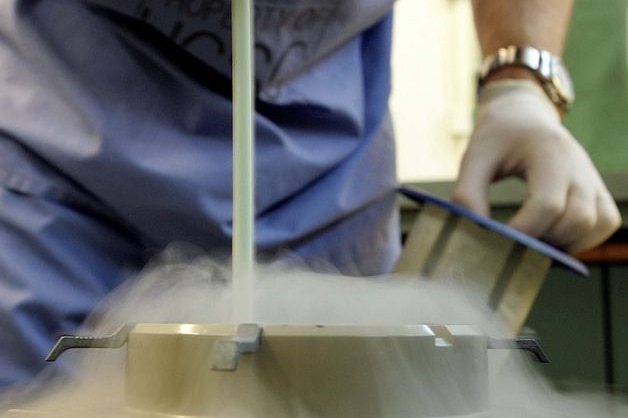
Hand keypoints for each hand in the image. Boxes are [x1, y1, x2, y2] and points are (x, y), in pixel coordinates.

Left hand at [453, 80, 620, 252]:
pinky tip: (552, 237)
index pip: (547, 204)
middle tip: (514, 242)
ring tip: (533, 240)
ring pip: (597, 223)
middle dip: (544, 239)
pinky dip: (584, 239)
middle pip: (577, 218)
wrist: (522, 116)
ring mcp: (592, 176)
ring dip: (565, 242)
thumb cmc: (496, 138)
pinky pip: (606, 222)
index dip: (524, 230)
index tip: (498, 240)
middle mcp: (578, 164)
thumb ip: (468, 194)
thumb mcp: (474, 158)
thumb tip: (477, 232)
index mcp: (548, 151)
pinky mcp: (597, 188)